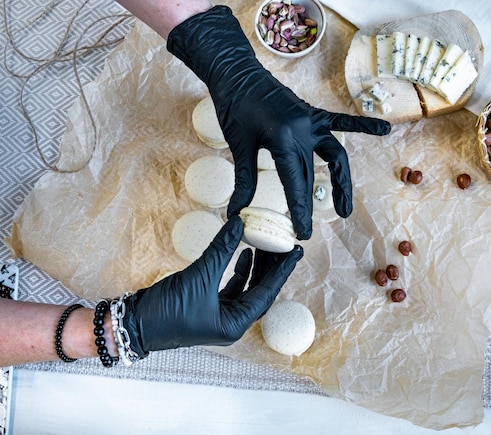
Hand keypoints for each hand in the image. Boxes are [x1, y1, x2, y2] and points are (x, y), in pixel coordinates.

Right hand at [123, 217, 302, 356]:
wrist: (134, 323)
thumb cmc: (166, 310)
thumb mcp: (199, 276)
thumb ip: (221, 249)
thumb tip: (239, 222)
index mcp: (234, 325)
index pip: (266, 293)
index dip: (282, 271)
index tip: (295, 252)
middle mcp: (231, 323)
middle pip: (260, 292)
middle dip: (271, 268)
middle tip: (282, 245)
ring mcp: (220, 316)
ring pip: (247, 289)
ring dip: (255, 267)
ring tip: (262, 244)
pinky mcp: (208, 307)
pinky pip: (231, 287)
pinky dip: (238, 271)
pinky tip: (243, 253)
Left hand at [167, 6, 390, 239]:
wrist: (238, 73)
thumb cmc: (235, 107)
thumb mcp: (238, 146)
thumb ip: (244, 180)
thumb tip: (236, 212)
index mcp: (283, 139)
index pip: (295, 183)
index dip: (298, 210)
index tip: (302, 232)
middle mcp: (303, 131)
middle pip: (312, 176)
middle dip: (309, 206)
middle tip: (309, 231)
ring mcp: (312, 121)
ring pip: (335, 157)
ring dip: (341, 183)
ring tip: (344, 209)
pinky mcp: (314, 114)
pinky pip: (341, 123)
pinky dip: (362, 126)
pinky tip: (384, 130)